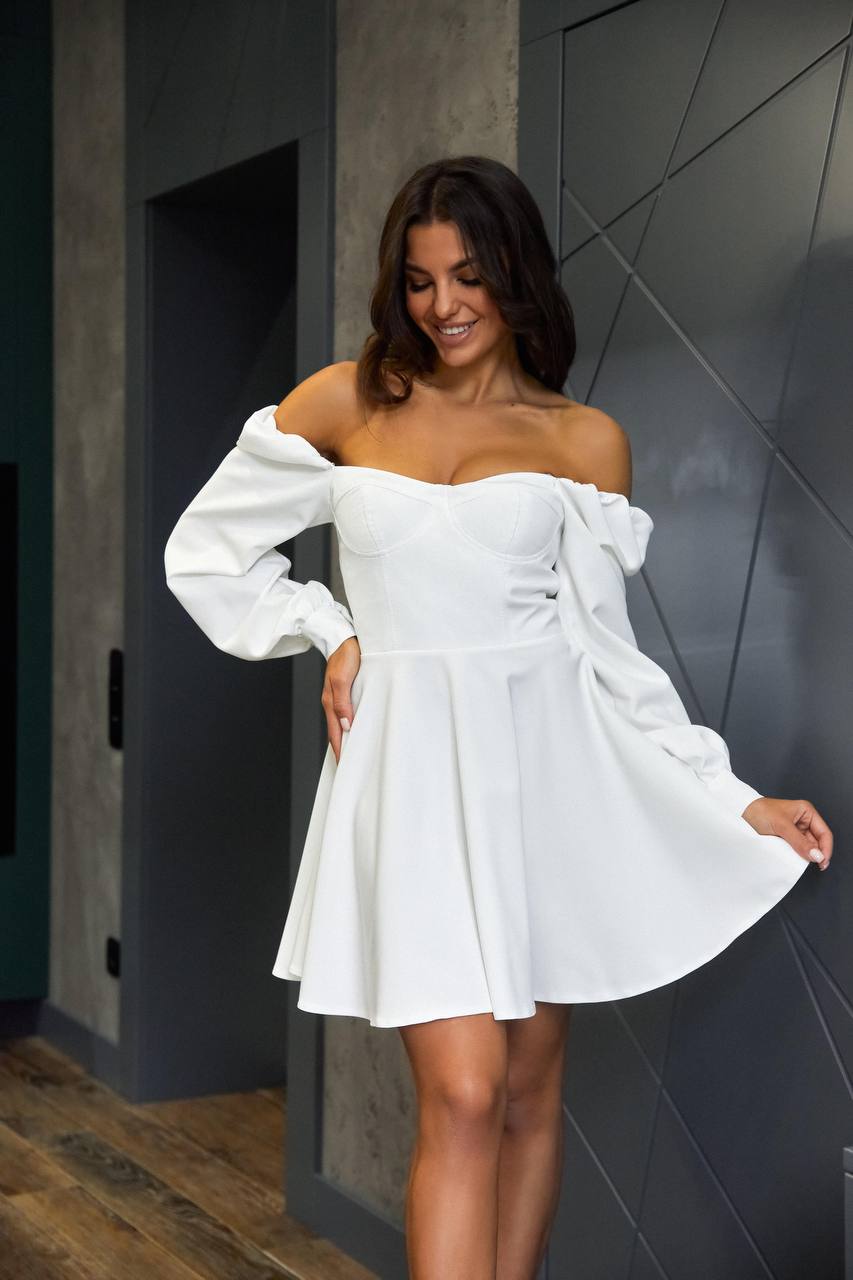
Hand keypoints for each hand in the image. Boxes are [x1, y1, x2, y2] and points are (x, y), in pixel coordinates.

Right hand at [322, 635, 360, 763]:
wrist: (343, 636)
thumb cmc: (345, 655)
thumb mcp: (343, 679)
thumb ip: (343, 702)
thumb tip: (346, 725)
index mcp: (330, 701)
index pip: (335, 733)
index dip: (340, 750)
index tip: (344, 766)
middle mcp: (332, 702)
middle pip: (336, 731)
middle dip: (341, 748)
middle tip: (348, 766)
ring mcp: (337, 696)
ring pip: (341, 723)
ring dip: (346, 737)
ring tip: (353, 752)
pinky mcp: (344, 690)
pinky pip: (346, 712)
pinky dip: (350, 724)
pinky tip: (356, 728)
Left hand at [741, 796, 832, 870]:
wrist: (739, 813)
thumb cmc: (759, 812)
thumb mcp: (782, 826)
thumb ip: (799, 842)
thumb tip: (817, 856)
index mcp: (806, 812)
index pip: (824, 833)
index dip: (825, 848)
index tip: (822, 862)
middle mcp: (803, 820)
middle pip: (817, 841)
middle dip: (816, 853)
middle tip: (814, 865)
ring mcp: (795, 830)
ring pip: (807, 847)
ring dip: (806, 855)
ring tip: (801, 861)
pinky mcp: (786, 837)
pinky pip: (796, 849)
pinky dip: (797, 855)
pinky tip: (794, 859)